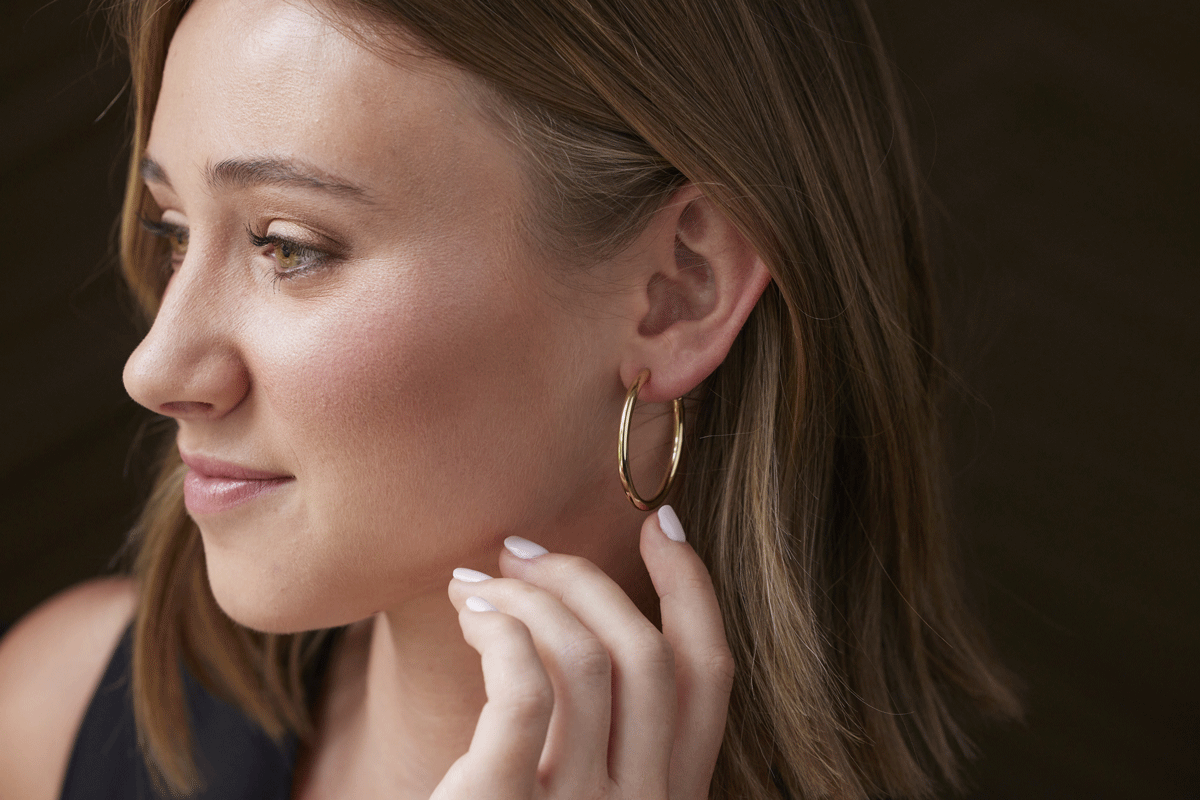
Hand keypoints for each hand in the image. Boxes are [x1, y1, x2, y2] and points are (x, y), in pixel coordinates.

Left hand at [437, 505, 734, 799]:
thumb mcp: (576, 791)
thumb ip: (599, 731)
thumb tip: (573, 609)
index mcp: (669, 799)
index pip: (710, 677)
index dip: (692, 589)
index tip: (659, 523)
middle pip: (649, 654)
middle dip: (589, 577)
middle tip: (523, 547)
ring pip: (590, 658)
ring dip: (529, 596)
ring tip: (478, 584)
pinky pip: (525, 689)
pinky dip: (501, 631)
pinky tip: (472, 618)